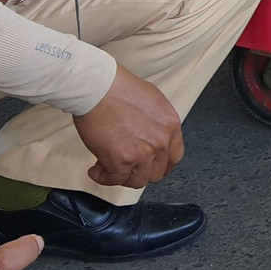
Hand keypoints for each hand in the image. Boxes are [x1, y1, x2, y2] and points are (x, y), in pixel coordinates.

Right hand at [73, 64, 183, 188]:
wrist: (99, 89)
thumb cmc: (119, 89)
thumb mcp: (152, 101)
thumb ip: (156, 123)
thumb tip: (150, 135)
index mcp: (170, 126)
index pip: (174, 157)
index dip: (162, 166)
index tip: (151, 166)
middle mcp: (160, 141)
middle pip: (156, 172)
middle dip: (140, 172)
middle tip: (127, 166)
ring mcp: (142, 153)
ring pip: (137, 180)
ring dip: (122, 176)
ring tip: (109, 167)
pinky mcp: (121, 161)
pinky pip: (114, 180)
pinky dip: (103, 177)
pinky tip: (96, 170)